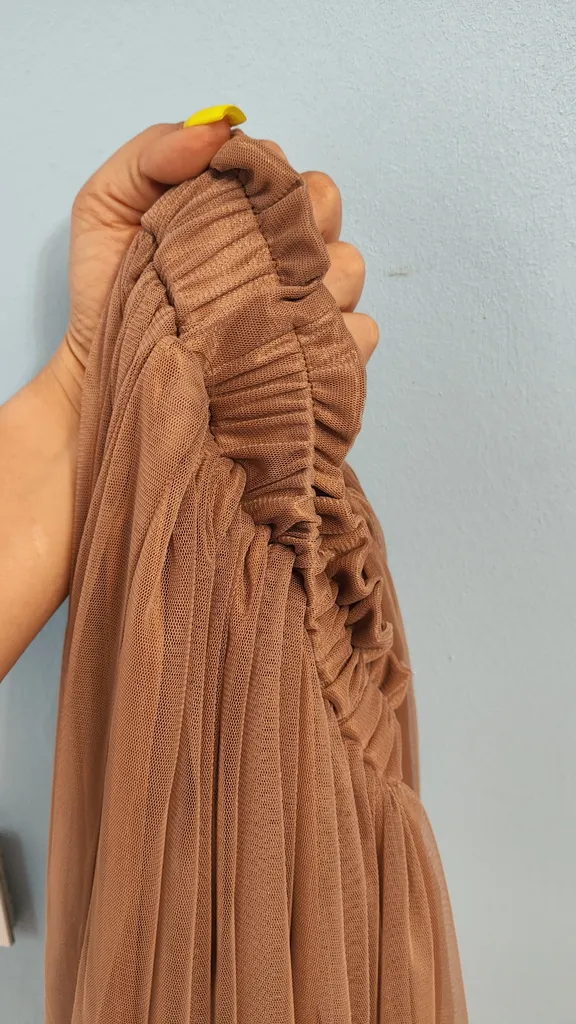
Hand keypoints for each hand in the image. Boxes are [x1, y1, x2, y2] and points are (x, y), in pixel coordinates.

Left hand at [54, 121, 377, 408]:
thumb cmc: (111, 297)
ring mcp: (310, 304)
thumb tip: (219, 129)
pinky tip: (280, 350)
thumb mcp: (105, 208)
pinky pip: (360, 330)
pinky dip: (333, 336)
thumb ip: (152, 153)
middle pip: (326, 204)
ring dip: (310, 282)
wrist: (116, 378)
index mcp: (242, 210)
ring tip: (249, 313)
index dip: (258, 176)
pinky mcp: (325, 359)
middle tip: (240, 256)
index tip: (217, 203)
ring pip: (348, 265)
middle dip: (290, 220)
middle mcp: (283, 253)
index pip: (281, 167)